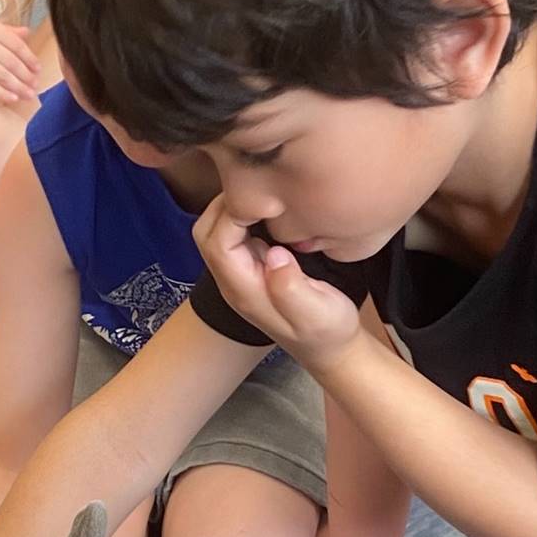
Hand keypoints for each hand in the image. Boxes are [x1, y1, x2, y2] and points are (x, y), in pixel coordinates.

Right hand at [0, 16, 39, 105]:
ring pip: (3, 76)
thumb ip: (3, 29)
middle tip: (37, 86)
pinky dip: (2, 93)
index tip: (38, 69)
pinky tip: (12, 98)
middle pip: (13, 62)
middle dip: (27, 76)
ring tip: (30, 95)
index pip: (16, 45)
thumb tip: (26, 33)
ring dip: (19, 88)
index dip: (30, 59)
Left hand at [193, 198, 361, 373]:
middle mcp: (234, 282)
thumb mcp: (317, 314)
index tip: (263, 197)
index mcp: (244, 291)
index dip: (232, 214)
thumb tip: (275, 255)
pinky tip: (269, 206)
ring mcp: (241, 274)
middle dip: (223, 204)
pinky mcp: (253, 266)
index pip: (218, 243)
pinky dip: (244, 214)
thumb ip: (291, 288)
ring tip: (263, 192)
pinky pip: (235, 234)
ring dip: (232, 207)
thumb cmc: (327, 332)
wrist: (331, 349)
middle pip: (206, 234)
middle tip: (257, 186)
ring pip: (216, 231)